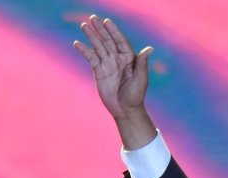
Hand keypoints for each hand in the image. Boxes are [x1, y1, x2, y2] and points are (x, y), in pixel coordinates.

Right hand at [74, 15, 157, 148]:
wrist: (125, 110)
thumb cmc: (136, 95)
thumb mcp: (141, 79)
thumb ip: (142, 63)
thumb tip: (150, 48)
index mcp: (129, 59)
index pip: (120, 41)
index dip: (114, 31)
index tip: (107, 22)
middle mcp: (118, 59)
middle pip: (108, 41)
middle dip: (100, 30)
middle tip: (93, 18)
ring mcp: (107, 64)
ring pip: (98, 47)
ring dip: (91, 36)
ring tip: (84, 25)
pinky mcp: (99, 71)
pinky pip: (91, 58)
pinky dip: (84, 51)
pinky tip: (77, 43)